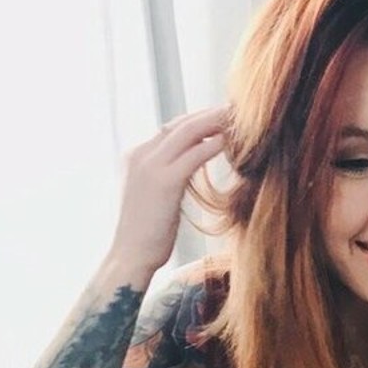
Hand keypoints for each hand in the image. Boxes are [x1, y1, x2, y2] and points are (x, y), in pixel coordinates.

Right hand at [108, 105, 231, 272]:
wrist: (129, 257)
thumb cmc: (144, 236)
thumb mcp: (150, 198)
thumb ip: (163, 178)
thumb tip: (184, 172)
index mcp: (134, 157)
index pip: (169, 130)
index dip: (196, 122)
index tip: (218, 120)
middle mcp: (139, 155)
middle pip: (179, 124)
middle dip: (208, 115)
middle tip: (235, 110)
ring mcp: (150, 166)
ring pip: (188, 132)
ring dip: (215, 122)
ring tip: (239, 118)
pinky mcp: (164, 182)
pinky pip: (195, 155)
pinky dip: (215, 145)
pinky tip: (232, 141)